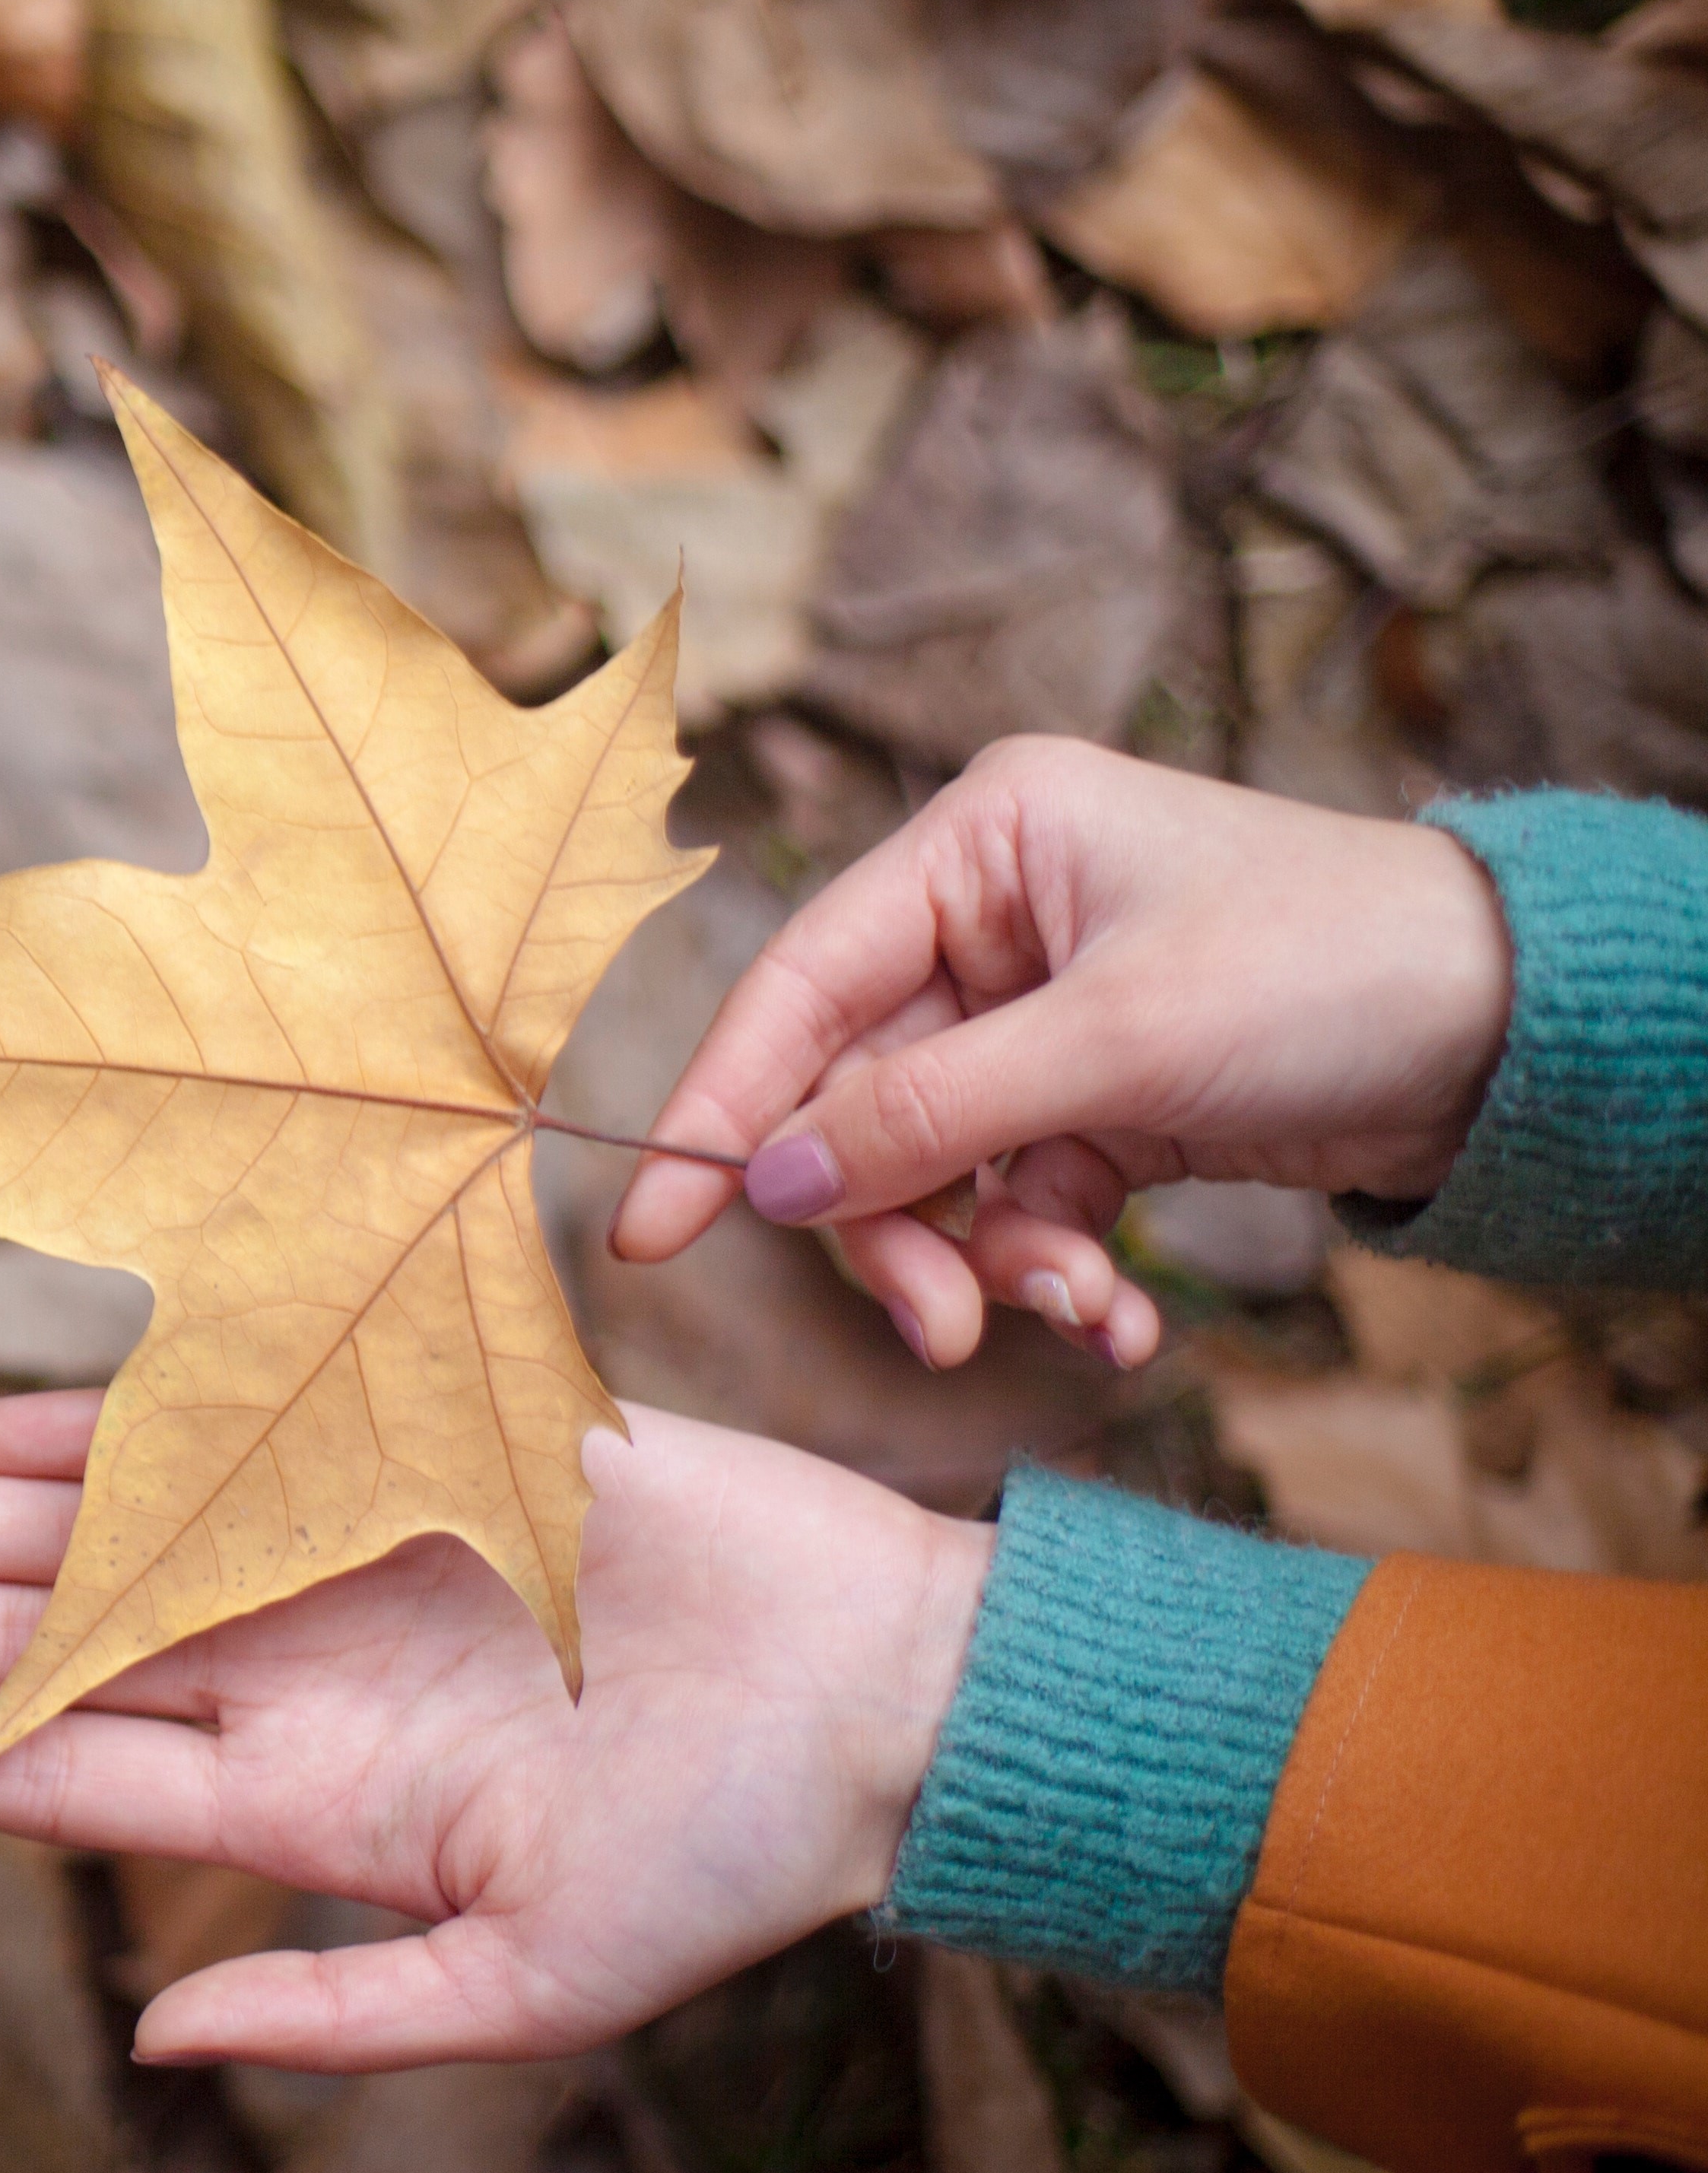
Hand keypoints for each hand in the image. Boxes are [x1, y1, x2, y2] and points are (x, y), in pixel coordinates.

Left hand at [0, 1392, 989, 2066]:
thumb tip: (157, 2040)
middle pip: (26, 1645)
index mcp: (300, 1801)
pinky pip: (214, 1427)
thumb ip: (339, 2014)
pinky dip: (96, 1424)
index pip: (47, 1772)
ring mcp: (328, 1563)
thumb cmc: (728, 1854)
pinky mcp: (399, 1456)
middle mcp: (281, 1678)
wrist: (883, 1691)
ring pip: (84, 1536)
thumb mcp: (531, 1982)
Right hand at [609, 739, 1511, 1369]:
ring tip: (1076, 1317)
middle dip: (897, 1228)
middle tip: (941, 1330)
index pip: (801, 988)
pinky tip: (1117, 1323)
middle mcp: (994, 920)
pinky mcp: (1098, 1100)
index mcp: (983, 842)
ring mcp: (1043, 1016)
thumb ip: (930, 1117)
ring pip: (933, 1171)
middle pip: (859, 1102)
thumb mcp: (1119, 1043)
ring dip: (987, 1263)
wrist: (1522, 1030)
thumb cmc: (1332, 968)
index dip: (721, 1112)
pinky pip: (1017, 1203)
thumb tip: (766, 1188)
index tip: (649, 1230)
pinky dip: (1053, 1271)